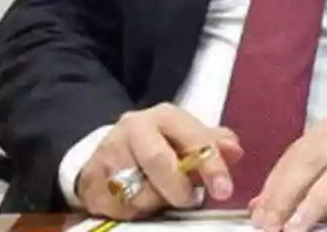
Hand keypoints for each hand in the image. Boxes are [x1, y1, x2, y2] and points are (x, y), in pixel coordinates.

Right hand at [77, 103, 243, 219]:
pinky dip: (135, 211)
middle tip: (189, 200)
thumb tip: (234, 150)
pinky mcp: (92, 181)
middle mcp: (133, 129)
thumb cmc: (158, 145)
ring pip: (139, 190)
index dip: (211, 164)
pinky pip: (120, 207)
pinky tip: (139, 202)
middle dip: (179, 188)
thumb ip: (212, 144)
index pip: (192, 137)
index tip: (224, 189)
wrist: (108, 151)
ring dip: (156, 202)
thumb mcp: (186, 138)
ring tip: (160, 196)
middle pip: (159, 162)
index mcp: (163, 116)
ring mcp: (109, 154)